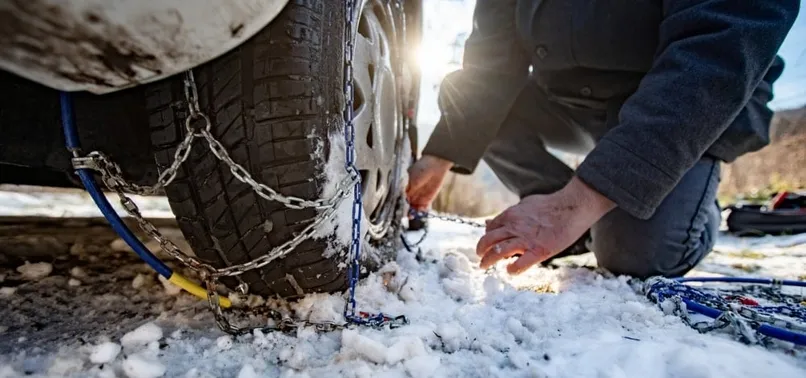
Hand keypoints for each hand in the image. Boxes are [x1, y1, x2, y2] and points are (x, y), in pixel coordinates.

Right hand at [405, 155, 452, 210]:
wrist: (435, 165)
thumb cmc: (421, 170)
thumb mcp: (412, 181)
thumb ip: (408, 192)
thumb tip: (402, 200)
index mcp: (406, 188)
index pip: (401, 199)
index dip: (401, 205)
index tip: (401, 210)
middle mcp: (412, 193)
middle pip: (407, 205)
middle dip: (407, 211)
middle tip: (408, 215)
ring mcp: (420, 196)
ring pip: (415, 208)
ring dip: (415, 212)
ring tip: (415, 213)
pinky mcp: (428, 198)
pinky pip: (424, 207)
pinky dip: (422, 210)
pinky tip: (422, 210)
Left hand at [476, 177, 615, 273]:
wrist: (572, 207)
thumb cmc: (551, 205)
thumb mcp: (525, 204)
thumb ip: (509, 214)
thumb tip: (491, 221)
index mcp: (511, 215)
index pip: (491, 228)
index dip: (487, 237)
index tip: (488, 244)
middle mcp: (514, 227)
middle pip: (488, 240)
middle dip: (481, 250)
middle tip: (480, 258)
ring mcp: (526, 240)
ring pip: (498, 252)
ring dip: (488, 261)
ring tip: (484, 266)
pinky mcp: (539, 250)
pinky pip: (520, 264)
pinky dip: (512, 269)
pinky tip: (510, 271)